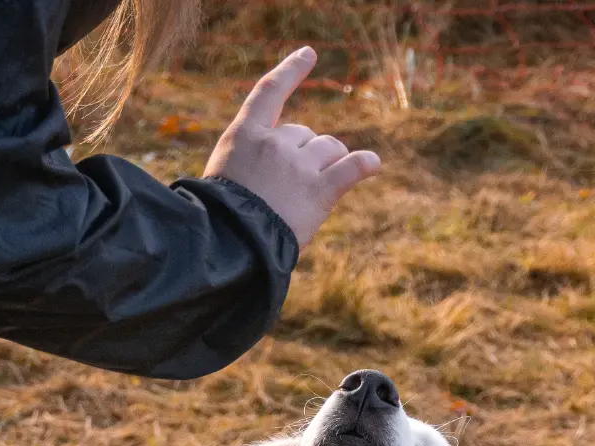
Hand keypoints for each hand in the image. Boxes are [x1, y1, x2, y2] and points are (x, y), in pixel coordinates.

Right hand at [204, 47, 380, 248]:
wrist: (228, 243)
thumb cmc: (220, 216)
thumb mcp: (224, 174)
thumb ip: (252, 158)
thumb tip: (284, 164)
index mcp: (245, 135)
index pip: (270, 92)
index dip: (291, 71)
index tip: (310, 54)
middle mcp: (275, 143)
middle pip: (306, 133)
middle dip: (305, 154)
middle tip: (289, 188)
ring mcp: (298, 166)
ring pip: (330, 149)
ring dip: (329, 163)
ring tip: (312, 192)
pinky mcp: (319, 191)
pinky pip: (351, 168)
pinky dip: (364, 164)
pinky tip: (373, 164)